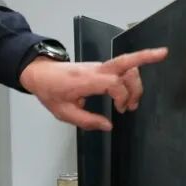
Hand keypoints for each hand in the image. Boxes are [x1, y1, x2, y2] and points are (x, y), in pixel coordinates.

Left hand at [19, 47, 167, 129]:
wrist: (39, 73)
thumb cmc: (50, 92)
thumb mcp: (63, 112)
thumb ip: (86, 121)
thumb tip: (108, 126)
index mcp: (86, 80)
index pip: (114, 82)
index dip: (122, 96)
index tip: (120, 110)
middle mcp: (96, 69)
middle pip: (126, 61)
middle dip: (147, 59)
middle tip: (139, 99)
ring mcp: (99, 66)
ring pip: (127, 64)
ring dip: (136, 81)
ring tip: (132, 104)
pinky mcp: (100, 67)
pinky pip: (121, 67)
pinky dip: (131, 77)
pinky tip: (131, 92)